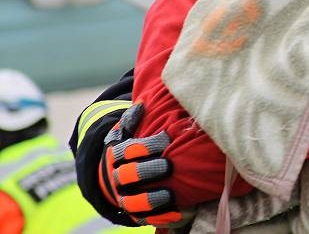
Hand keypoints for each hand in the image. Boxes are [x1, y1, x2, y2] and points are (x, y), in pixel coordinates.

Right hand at [98, 103, 189, 226]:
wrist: (117, 176)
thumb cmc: (131, 149)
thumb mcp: (127, 133)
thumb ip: (132, 120)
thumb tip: (141, 105)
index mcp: (116, 155)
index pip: (128, 150)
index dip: (147, 145)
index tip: (166, 139)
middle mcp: (117, 177)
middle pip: (128, 176)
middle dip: (149, 171)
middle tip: (169, 166)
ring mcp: (124, 197)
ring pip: (134, 201)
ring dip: (152, 198)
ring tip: (171, 194)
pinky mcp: (135, 213)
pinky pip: (145, 218)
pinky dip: (160, 217)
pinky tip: (177, 213)